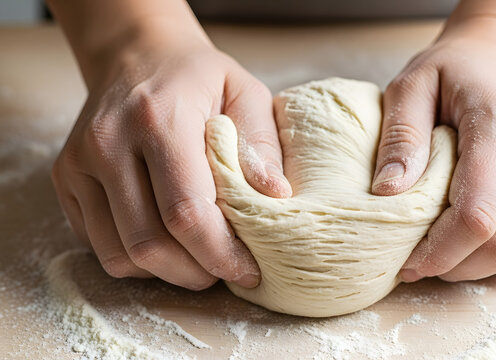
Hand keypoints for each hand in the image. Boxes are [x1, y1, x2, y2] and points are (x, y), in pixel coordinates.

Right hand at [51, 22, 290, 289]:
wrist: (137, 54)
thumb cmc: (200, 78)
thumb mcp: (245, 93)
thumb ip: (261, 145)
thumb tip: (276, 197)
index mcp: (159, 119)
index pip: (186, 212)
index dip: (220, 254)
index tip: (249, 271)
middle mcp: (108, 143)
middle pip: (149, 242)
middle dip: (195, 272)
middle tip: (226, 269)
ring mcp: (79, 164)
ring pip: (119, 254)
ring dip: (166, 272)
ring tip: (199, 259)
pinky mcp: (66, 180)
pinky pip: (98, 245)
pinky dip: (136, 259)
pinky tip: (166, 240)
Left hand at [372, 17, 495, 281]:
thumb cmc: (456, 69)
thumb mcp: (412, 85)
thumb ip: (400, 136)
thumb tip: (387, 193)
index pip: (477, 214)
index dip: (440, 251)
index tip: (407, 263)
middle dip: (457, 267)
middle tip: (420, 263)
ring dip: (478, 266)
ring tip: (443, 251)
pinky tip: (470, 237)